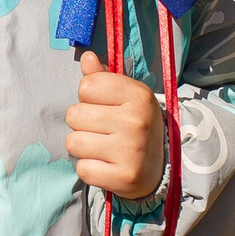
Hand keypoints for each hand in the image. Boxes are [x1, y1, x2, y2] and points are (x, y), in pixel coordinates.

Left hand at [66, 53, 167, 200]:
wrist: (161, 166)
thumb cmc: (134, 124)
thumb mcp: (125, 96)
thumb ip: (102, 76)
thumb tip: (86, 57)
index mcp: (138, 95)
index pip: (86, 86)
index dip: (89, 97)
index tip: (105, 107)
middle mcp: (136, 121)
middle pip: (74, 115)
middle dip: (83, 124)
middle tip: (104, 131)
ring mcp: (131, 151)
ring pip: (73, 143)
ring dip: (84, 147)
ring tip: (104, 148)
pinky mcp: (124, 178)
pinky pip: (82, 169)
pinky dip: (90, 169)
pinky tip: (107, 166)